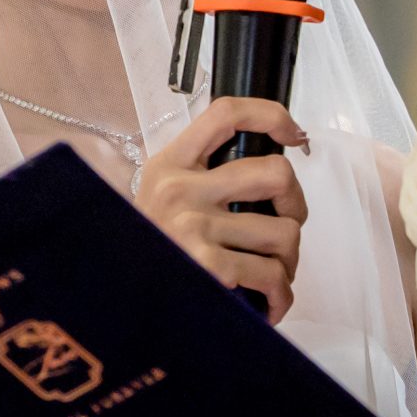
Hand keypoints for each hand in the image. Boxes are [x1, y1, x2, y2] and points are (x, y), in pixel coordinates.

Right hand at [135, 98, 308, 321]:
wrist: (120, 304)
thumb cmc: (151, 252)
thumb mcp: (159, 199)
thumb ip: (200, 178)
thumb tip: (269, 175)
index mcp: (169, 164)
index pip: (226, 113)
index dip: (271, 115)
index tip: (294, 135)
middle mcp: (179, 190)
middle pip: (277, 173)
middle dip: (296, 205)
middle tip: (284, 226)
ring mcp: (193, 227)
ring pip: (286, 232)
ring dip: (288, 260)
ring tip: (269, 274)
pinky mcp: (209, 266)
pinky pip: (273, 275)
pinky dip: (280, 295)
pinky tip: (266, 303)